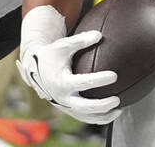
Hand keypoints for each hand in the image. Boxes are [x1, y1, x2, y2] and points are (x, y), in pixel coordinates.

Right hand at [17, 6, 121, 124]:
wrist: (35, 70)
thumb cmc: (52, 55)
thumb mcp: (63, 45)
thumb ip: (80, 40)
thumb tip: (99, 35)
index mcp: (62, 81)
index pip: (83, 83)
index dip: (99, 80)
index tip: (114, 75)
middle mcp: (63, 97)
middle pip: (85, 107)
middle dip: (102, 105)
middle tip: (117, 99)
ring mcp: (65, 106)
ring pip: (85, 116)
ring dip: (102, 116)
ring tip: (119, 109)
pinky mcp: (68, 109)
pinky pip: (84, 118)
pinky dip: (98, 118)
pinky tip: (112, 113)